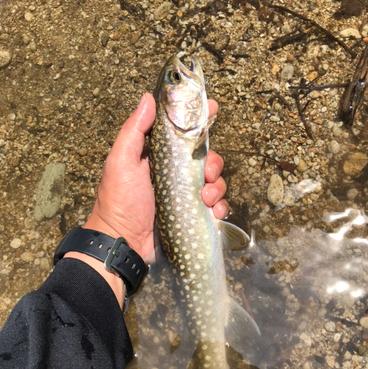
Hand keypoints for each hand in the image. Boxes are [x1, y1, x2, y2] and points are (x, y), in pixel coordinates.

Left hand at [84, 93, 227, 261]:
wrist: (124, 243)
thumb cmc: (119, 201)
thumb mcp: (121, 162)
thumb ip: (134, 131)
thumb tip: (148, 98)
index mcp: (158, 157)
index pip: (182, 133)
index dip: (199, 120)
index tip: (213, 109)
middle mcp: (174, 174)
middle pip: (205, 157)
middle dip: (212, 162)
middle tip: (207, 173)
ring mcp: (185, 195)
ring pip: (214, 181)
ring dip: (216, 187)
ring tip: (204, 198)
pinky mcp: (193, 214)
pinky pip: (216, 205)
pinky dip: (219, 206)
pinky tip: (212, 212)